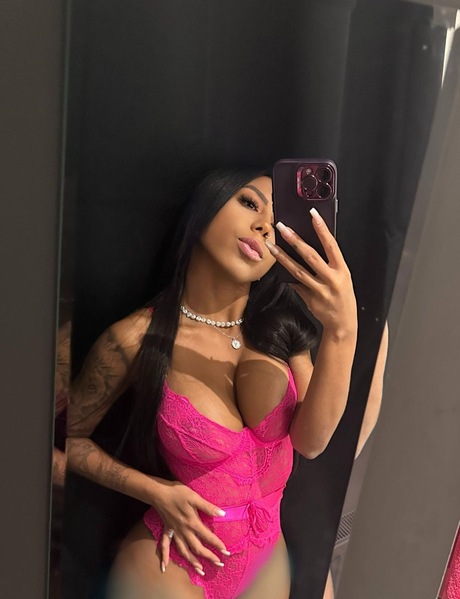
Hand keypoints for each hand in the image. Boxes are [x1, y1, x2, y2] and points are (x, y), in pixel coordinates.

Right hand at [149, 480, 228, 574]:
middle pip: (197, 548)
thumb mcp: (195, 497)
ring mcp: (175, 532)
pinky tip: (164, 567)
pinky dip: (164, 556)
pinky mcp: (167, 530)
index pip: (207, 536)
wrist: (159, 492)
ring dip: (192, 562)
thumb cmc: (178, 493)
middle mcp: (184, 531)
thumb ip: (208, 507)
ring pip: (184, 551)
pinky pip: (165, 546)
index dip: (217, 544)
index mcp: (192, 522)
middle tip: (219, 564)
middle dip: (209, 557)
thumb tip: (223, 513)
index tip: (226, 551)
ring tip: (200, 570)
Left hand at [266, 208, 356, 337]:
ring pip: (297, 270)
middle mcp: (331, 279)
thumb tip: (309, 245)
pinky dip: (286, 275)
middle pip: (310, 256)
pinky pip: (294, 284)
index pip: (331, 245)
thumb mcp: (343, 277)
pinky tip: (276, 265)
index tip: (312, 214)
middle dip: (295, 240)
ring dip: (282, 257)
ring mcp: (319, 290)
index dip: (322, 229)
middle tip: (283, 227)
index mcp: (342, 270)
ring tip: (271, 246)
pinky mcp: (309, 299)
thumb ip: (329, 263)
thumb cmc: (342, 296)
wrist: (342, 323)